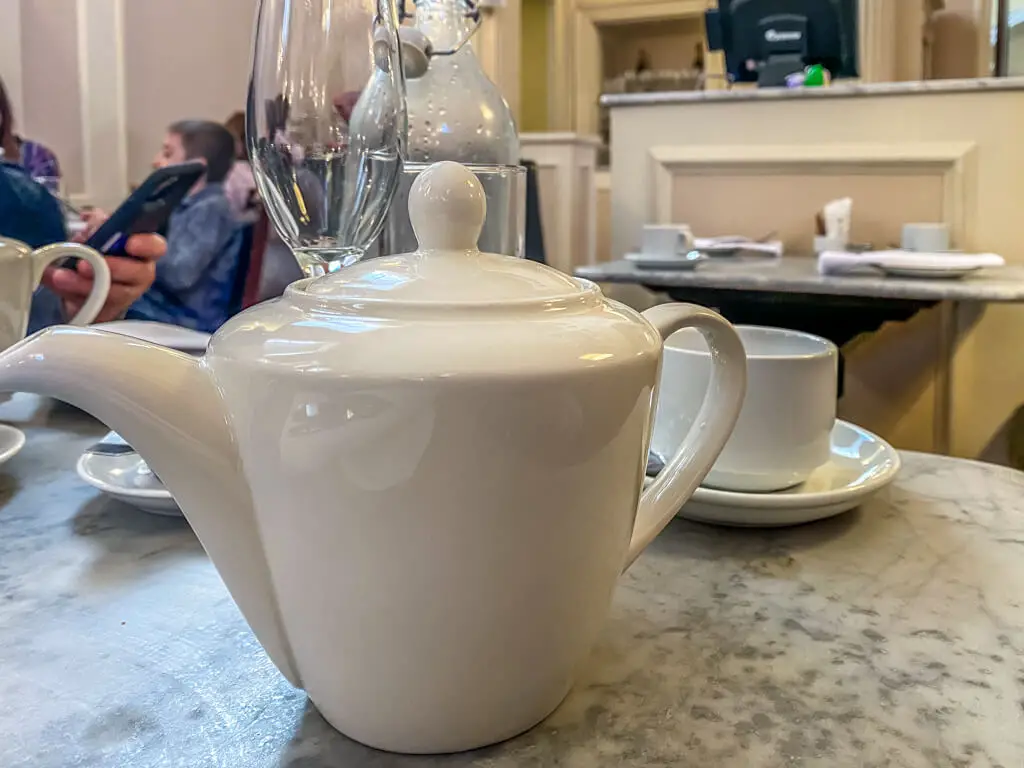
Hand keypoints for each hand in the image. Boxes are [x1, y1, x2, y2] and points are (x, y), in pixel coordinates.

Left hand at [41, 210, 165, 322]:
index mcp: (142, 251)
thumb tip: (90, 219)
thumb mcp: (95, 231)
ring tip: (60, 277)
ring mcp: (126, 295)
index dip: (146, 245)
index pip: (156, 246)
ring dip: (85, 285)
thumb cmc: (95, 250)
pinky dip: (72, 296)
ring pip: (114, 294)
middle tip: (83, 265)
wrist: (79, 277)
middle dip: (111, 269)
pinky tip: (56, 285)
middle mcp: (140, 274)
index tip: (129, 243)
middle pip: (138, 274)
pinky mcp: (108, 312)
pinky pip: (96, 309)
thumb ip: (96, 223)